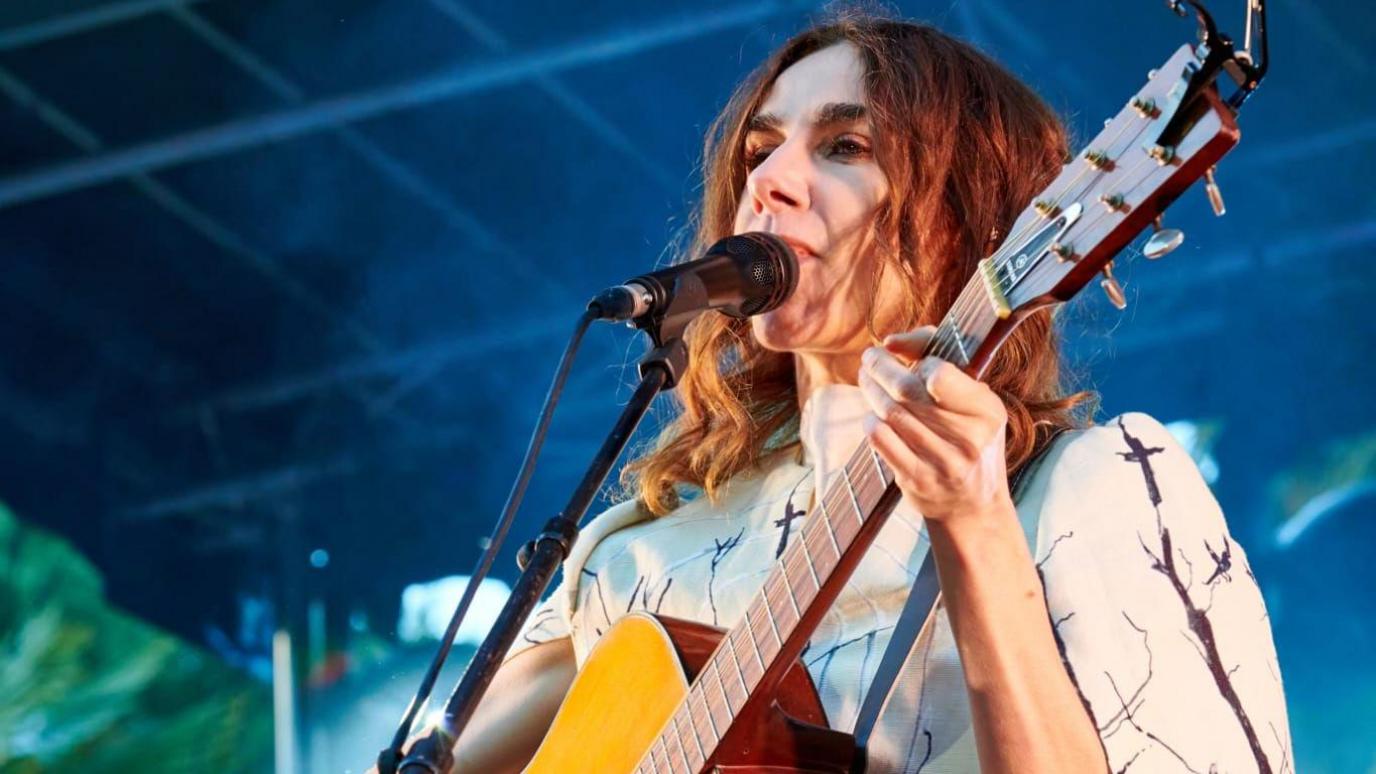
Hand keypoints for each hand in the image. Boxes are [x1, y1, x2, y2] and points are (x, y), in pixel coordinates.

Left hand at [857, 326, 1013, 524]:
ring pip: (890, 413)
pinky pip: (880, 440)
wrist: (973, 506)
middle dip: (880, 368)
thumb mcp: (972, 399)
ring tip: (867, 379)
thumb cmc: (968, 437)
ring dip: (871, 390)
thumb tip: (891, 342)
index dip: (920, 360)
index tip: (912, 358)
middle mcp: (968, 439)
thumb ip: (939, 358)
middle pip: (906, 391)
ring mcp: (941, 463)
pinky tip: (872, 415)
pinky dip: (871, 422)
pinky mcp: (917, 480)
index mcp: (987, 412)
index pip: (940, 375)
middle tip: (870, 358)